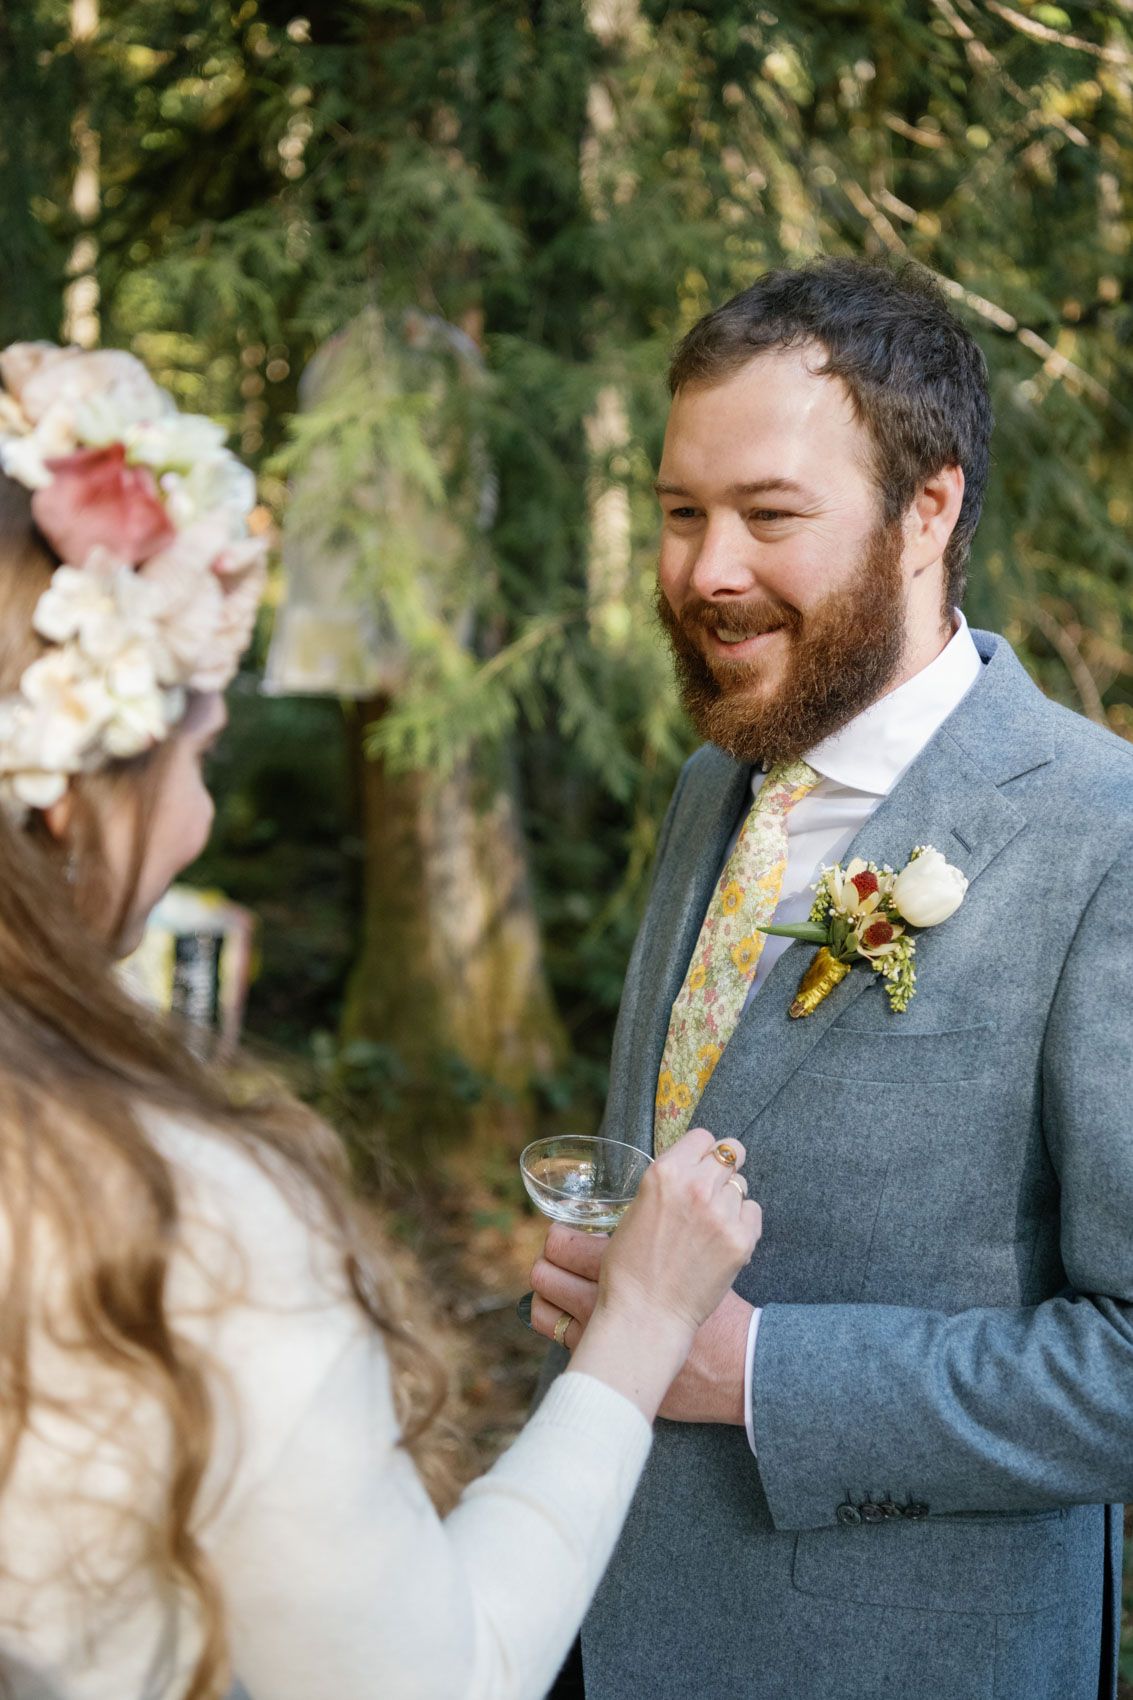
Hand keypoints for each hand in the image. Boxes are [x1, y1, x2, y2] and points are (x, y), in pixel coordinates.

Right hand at [529, 1128, 761, 1420]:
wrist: (645, 1314)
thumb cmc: (630, 1267)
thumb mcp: (638, 1208)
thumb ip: (668, 1185)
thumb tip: (690, 1172)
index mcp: (664, 1172)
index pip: (703, 1137)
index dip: (702, 1152)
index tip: (700, 1165)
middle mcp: (696, 1185)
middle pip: (731, 1153)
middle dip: (723, 1170)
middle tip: (713, 1192)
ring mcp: (721, 1213)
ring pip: (741, 1186)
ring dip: (730, 1200)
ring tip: (710, 1227)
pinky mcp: (740, 1240)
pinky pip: (753, 1213)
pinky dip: (742, 1224)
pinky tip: (723, 1241)